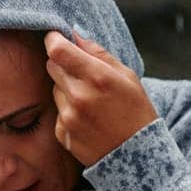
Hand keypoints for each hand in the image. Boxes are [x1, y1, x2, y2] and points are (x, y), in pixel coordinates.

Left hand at [44, 29, 158, 166]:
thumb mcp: (127, 77)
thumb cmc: (137, 112)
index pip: (57, 50)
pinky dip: (68, 111)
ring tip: (90, 101)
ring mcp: (69, 117)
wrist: (138, 156)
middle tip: (82, 73)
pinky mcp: (62, 134)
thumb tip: (75, 34)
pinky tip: (88, 119)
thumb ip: (99, 53)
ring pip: (54, 89)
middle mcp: (79, 96)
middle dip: (63, 64)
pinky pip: (58, 111)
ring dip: (66, 89)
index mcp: (97, 77)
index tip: (56, 38)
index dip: (54, 40)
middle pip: (52, 66)